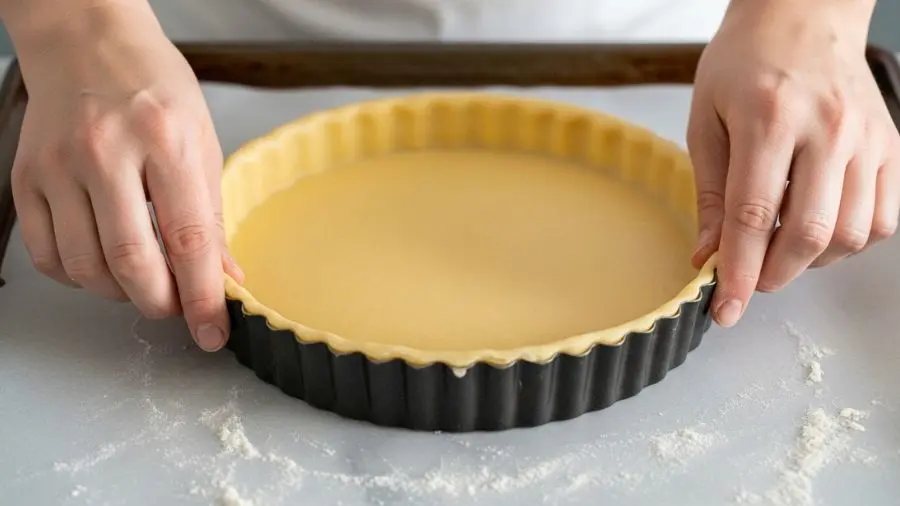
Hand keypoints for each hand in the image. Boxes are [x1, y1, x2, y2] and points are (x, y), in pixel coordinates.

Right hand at [6, 2, 242, 349]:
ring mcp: (57, 166)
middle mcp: (105, 152)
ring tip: (144, 280)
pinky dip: (79, 276)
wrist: (87, 43)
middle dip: (161, 303)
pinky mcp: (25, 177)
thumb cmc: (152, 87)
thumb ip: (212, 214)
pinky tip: (101, 264)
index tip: (212, 332)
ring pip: (86, 268)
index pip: (188, 240)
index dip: (203, 298)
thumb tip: (225, 276)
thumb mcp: (202, 142)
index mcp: (164, 141)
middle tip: (177, 305)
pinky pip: (47, 255)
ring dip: (121, 293)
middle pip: (131, 264)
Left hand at [687, 0, 898, 327]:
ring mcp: (867, 140)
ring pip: (851, 235)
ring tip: (780, 247)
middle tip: (749, 278)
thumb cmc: (743, 62)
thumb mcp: (706, 121)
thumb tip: (709, 257)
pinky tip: (818, 228)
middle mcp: (827, 131)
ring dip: (811, 261)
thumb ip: (712, 193)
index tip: (725, 309)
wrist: (801, 16)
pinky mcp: (891, 147)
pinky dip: (849, 242)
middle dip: (773, 275)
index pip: (755, 217)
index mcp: (770, 119)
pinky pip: (883, 220)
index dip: (739, 273)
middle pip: (810, 235)